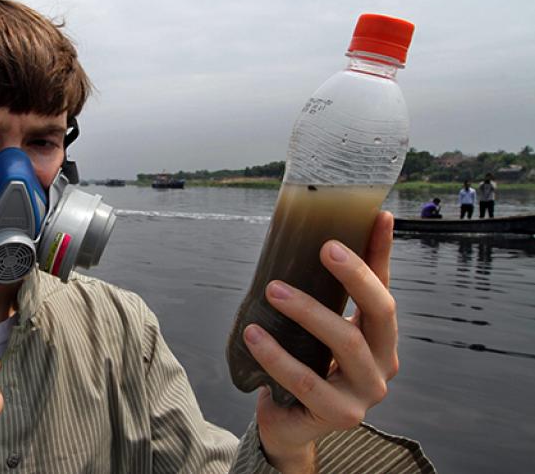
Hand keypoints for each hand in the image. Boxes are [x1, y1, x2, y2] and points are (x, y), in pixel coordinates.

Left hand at [243, 211, 396, 472]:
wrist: (292, 423)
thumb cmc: (308, 367)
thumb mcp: (319, 329)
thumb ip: (325, 294)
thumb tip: (317, 235)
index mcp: (383, 338)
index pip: (386, 287)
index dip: (382, 252)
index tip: (375, 216)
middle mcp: (385, 363)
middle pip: (380, 311)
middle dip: (353, 275)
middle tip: (322, 248)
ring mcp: (366, 393)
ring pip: (344, 343)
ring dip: (307, 311)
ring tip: (271, 290)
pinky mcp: (340, 414)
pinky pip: (306, 380)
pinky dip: (277, 355)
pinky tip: (253, 335)